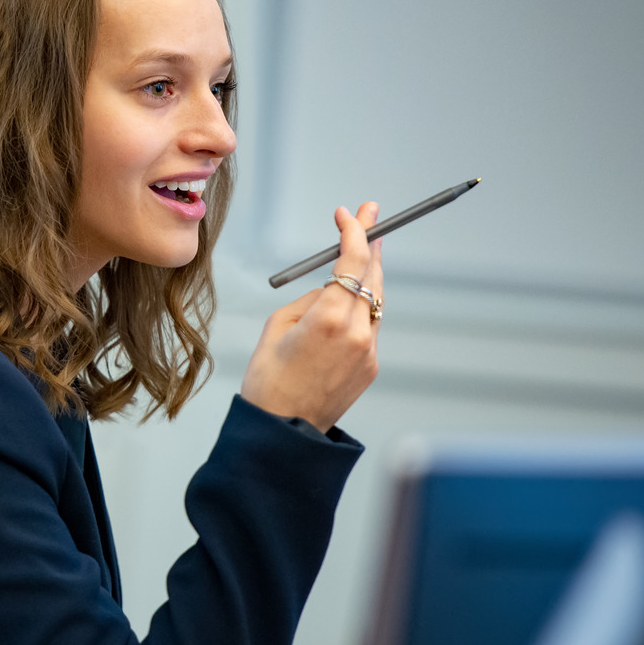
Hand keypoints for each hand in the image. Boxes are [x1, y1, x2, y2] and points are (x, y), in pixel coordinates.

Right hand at [239, 202, 383, 432]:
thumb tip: (330, 290)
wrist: (283, 431)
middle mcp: (357, 331)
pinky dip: (361, 308)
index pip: (353, 261)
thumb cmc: (268, 380)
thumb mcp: (277, 326)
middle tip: (369, 215)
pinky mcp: (371, 366)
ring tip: (359, 253)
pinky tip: (346, 303)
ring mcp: (368, 350)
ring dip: (368, 274)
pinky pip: (369, 325)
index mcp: (329, 318)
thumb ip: (310, 300)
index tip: (349, 213)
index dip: (354, 231)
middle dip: (371, 242)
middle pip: (373, 275)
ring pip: (375, 300)